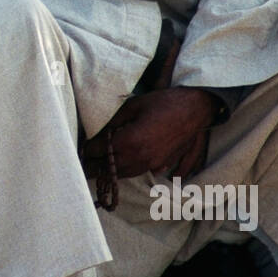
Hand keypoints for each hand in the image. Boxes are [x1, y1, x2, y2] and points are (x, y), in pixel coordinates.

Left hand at [81, 86, 218, 179]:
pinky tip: (127, 169)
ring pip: (126, 174)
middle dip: (95, 167)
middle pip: (110, 168)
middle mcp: (140, 158)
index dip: (88, 150)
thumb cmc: (164, 102)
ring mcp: (153, 163)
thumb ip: (113, 122)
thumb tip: (100, 133)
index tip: (81, 149)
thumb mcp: (133, 106)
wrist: (196, 108)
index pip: (100, 151)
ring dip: (112, 172)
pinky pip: (143, 173)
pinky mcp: (163, 164)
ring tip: (99, 169)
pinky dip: (132, 172)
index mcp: (130, 142)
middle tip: (84, 165)